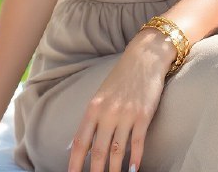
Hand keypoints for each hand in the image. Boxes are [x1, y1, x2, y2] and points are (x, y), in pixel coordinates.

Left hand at [67, 28, 176, 171]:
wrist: (145, 57)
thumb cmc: (121, 78)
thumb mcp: (100, 96)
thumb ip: (89, 120)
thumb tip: (72, 146)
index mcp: (94, 107)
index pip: (81, 142)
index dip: (75, 163)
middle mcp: (108, 112)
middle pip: (99, 151)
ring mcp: (126, 114)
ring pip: (118, 151)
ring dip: (114, 171)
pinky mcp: (144, 115)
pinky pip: (137, 143)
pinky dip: (135, 159)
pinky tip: (133, 170)